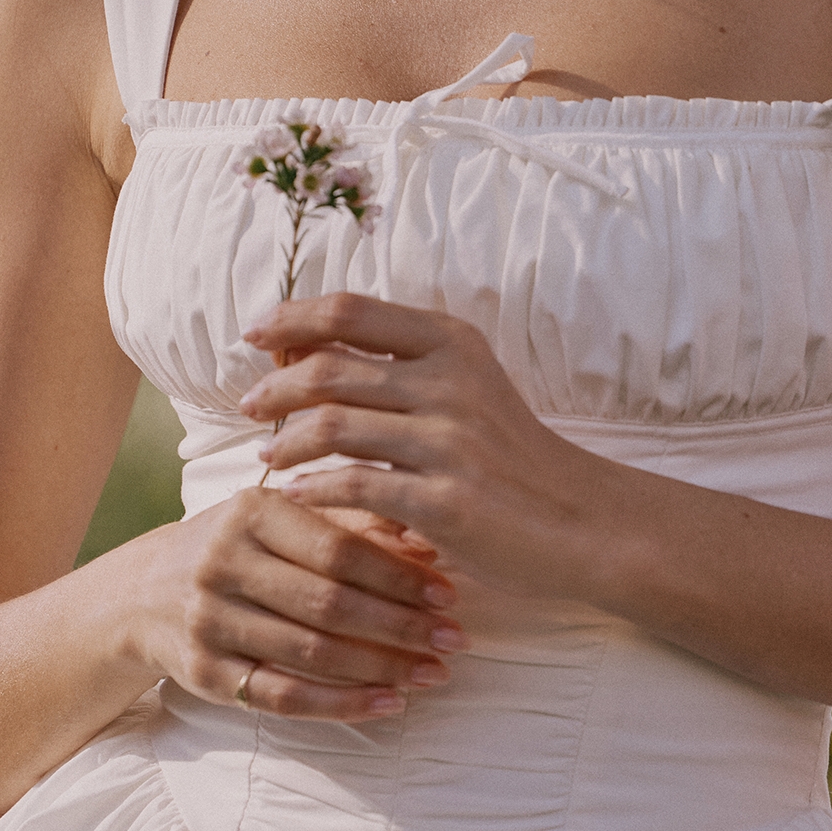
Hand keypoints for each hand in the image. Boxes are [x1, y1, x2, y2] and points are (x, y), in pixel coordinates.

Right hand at [124, 487, 464, 720]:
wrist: (140, 594)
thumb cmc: (236, 548)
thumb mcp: (280, 519)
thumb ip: (350, 523)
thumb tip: (430, 541)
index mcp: (249, 513)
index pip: (338, 548)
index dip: (398, 575)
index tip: (448, 593)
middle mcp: (223, 564)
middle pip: (329, 603)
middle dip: (401, 625)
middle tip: (454, 639)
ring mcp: (209, 621)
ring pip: (311, 653)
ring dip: (382, 667)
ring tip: (433, 673)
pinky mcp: (204, 673)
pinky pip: (283, 695)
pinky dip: (341, 704)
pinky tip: (388, 703)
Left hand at [240, 293, 609, 597]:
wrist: (582, 521)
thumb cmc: (512, 456)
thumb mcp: (468, 388)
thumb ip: (401, 367)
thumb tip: (306, 350)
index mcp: (452, 343)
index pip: (349, 310)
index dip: (291, 318)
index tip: (256, 337)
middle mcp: (450, 382)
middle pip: (329, 367)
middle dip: (275, 388)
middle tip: (249, 406)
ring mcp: (450, 442)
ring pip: (333, 426)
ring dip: (286, 442)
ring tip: (268, 457)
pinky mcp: (446, 501)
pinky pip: (355, 487)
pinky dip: (314, 490)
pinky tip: (296, 496)